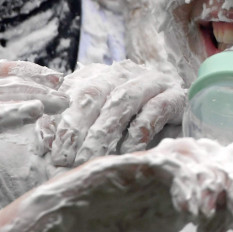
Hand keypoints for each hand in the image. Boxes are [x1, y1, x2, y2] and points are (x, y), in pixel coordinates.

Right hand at [0, 139, 232, 231]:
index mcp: (171, 208)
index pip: (219, 190)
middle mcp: (159, 186)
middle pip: (211, 166)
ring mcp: (138, 174)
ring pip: (190, 157)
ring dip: (210, 182)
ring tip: (214, 217)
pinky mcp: (115, 169)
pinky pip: (156, 160)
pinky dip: (179, 178)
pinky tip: (191, 207)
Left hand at [50, 60, 185, 166]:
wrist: (189, 117)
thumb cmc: (131, 130)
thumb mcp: (97, 127)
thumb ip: (71, 129)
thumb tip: (43, 143)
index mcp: (99, 75)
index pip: (72, 91)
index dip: (58, 118)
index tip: (48, 149)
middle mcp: (123, 72)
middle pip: (94, 92)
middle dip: (76, 127)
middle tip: (64, 160)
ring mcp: (152, 81)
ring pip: (122, 99)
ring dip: (103, 131)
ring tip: (90, 159)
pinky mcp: (176, 95)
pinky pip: (155, 109)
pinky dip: (138, 131)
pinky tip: (127, 153)